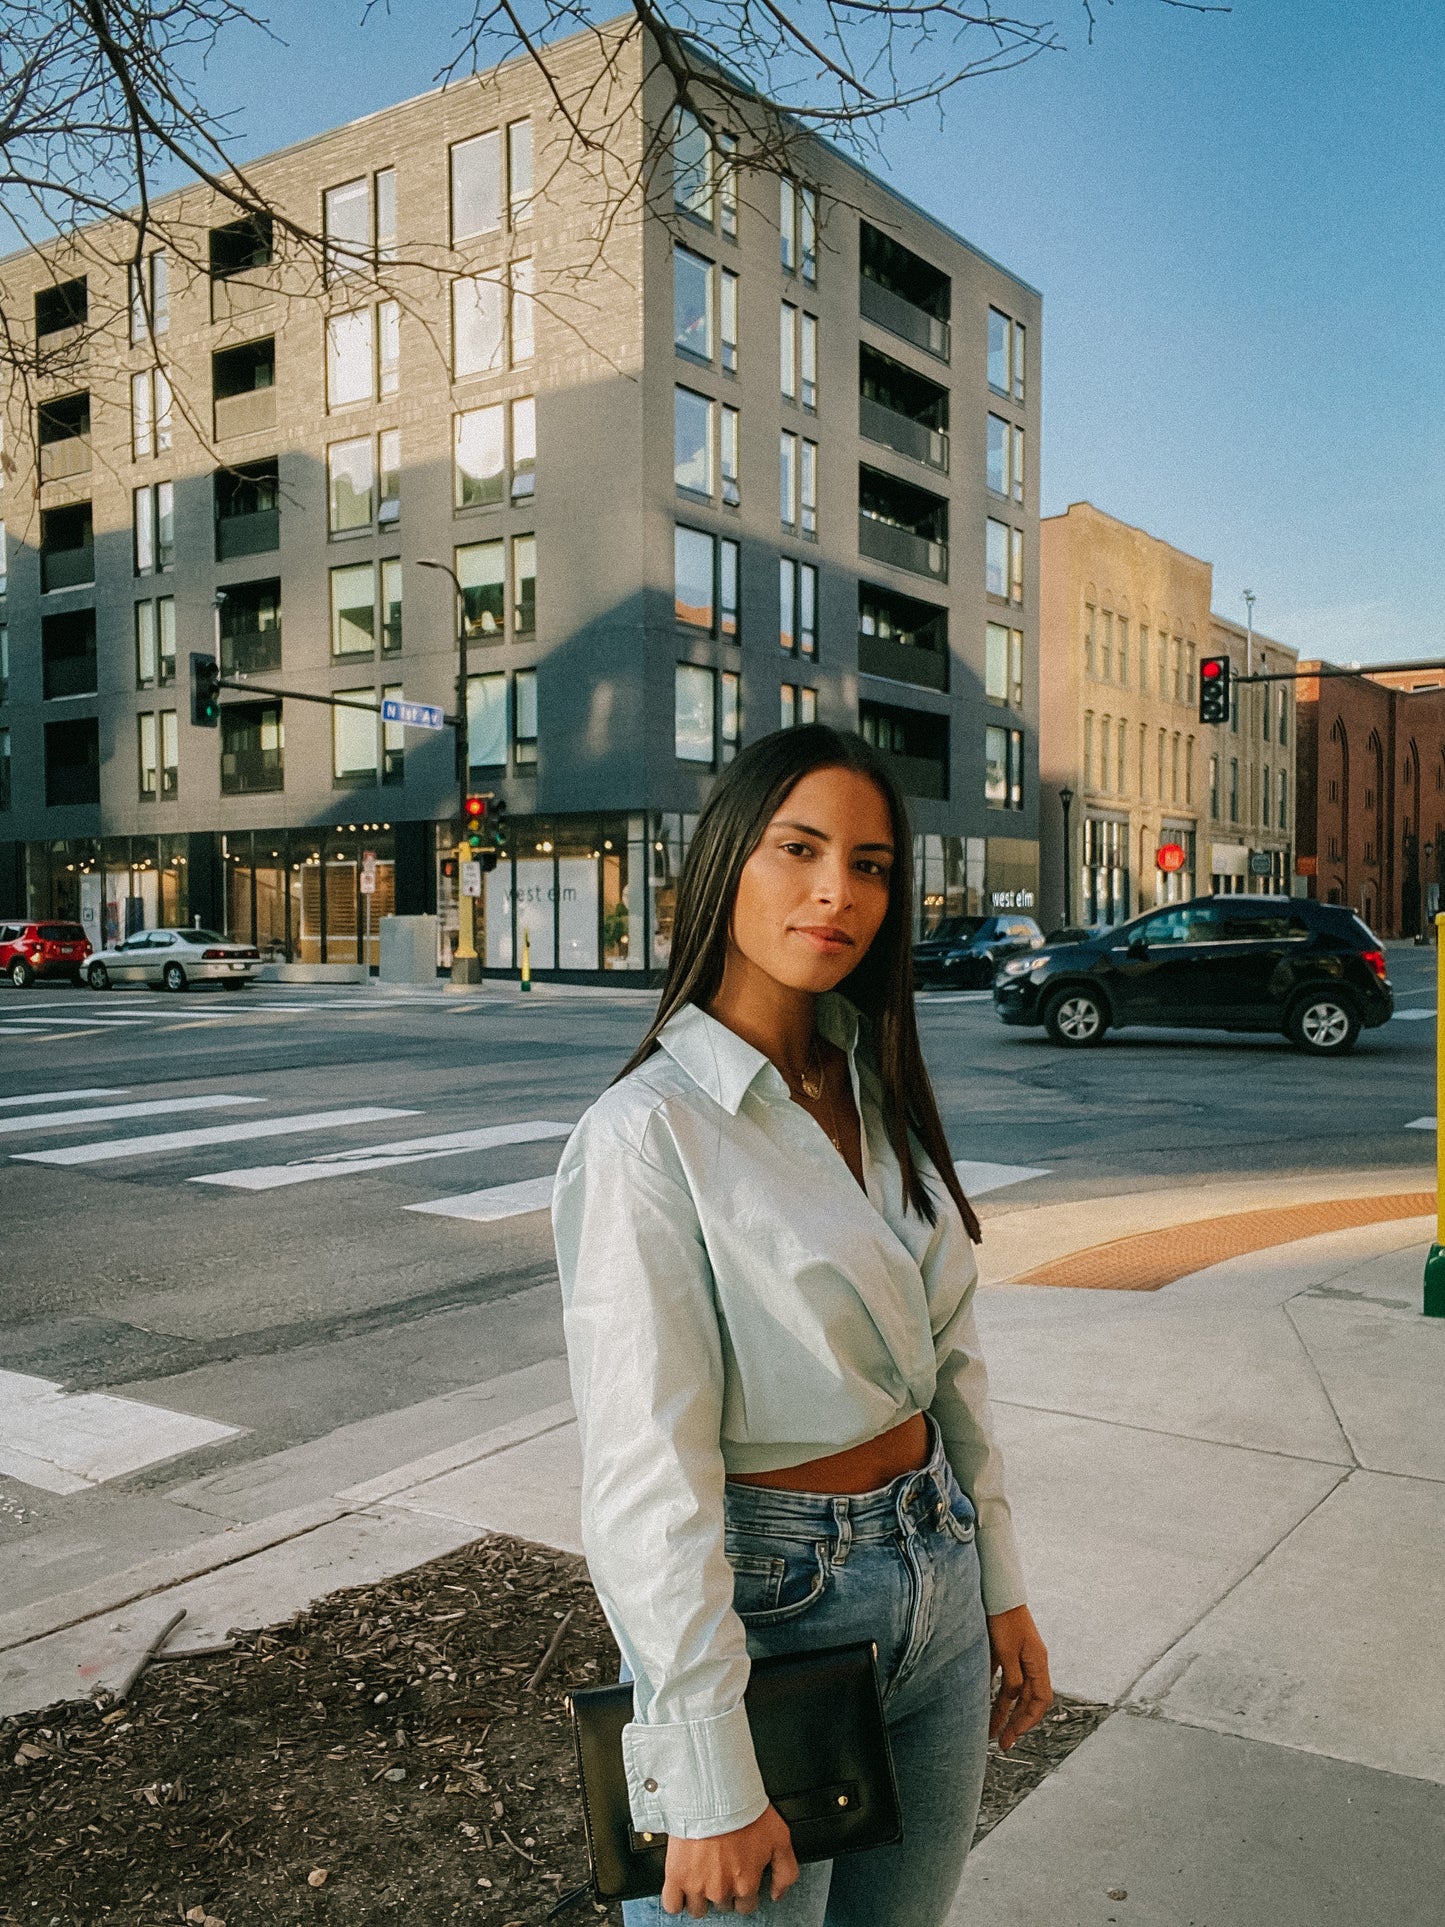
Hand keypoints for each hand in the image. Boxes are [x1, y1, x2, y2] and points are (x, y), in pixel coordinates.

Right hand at [661, 1803, 798, 1916]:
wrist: (714, 1792)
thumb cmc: (745, 1810)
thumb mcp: (780, 1837)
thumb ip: (785, 1871)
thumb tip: (778, 1893)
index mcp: (746, 1883)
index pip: (746, 1905)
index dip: (743, 1891)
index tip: (738, 1877)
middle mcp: (722, 1890)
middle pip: (722, 1905)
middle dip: (723, 1890)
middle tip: (720, 1868)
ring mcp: (698, 1886)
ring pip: (698, 1909)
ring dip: (700, 1897)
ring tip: (701, 1875)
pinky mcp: (676, 1877)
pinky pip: (672, 1904)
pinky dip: (676, 1899)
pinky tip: (682, 1887)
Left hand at [986, 1603, 1051, 1750]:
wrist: (997, 1591)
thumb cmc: (1004, 1619)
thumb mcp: (1007, 1650)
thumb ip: (1012, 1677)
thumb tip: (1013, 1699)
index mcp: (1038, 1662)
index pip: (1040, 1700)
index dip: (1028, 1720)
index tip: (1013, 1734)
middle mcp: (1032, 1662)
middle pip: (1028, 1700)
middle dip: (1016, 1723)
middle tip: (1002, 1743)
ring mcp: (1020, 1657)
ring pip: (1014, 1692)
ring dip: (1004, 1711)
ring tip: (990, 1731)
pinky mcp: (1006, 1651)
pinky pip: (1005, 1679)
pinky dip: (997, 1694)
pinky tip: (984, 1705)